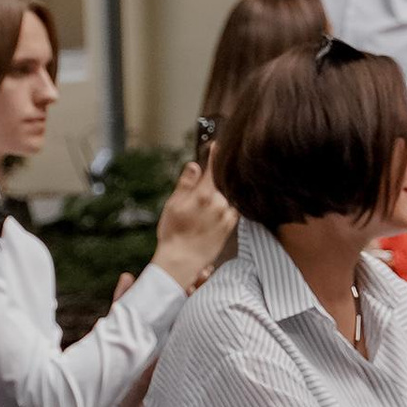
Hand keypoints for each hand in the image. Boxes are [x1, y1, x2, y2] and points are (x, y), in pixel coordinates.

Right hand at [151, 156, 237, 289]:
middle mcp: (219, 203)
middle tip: (209, 175)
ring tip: (211, 195)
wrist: (181, 261)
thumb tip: (194, 166)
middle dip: (217, 175)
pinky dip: (229, 203)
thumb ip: (186, 184)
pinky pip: (233, 208)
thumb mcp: (173, 205)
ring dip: (223, 190)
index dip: (216, 154)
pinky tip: (218, 206)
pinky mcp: (231, 226)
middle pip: (223, 181)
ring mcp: (227, 215)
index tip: (217, 145)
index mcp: (203, 195)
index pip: (214, 167)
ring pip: (229, 194)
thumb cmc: (173, 233)